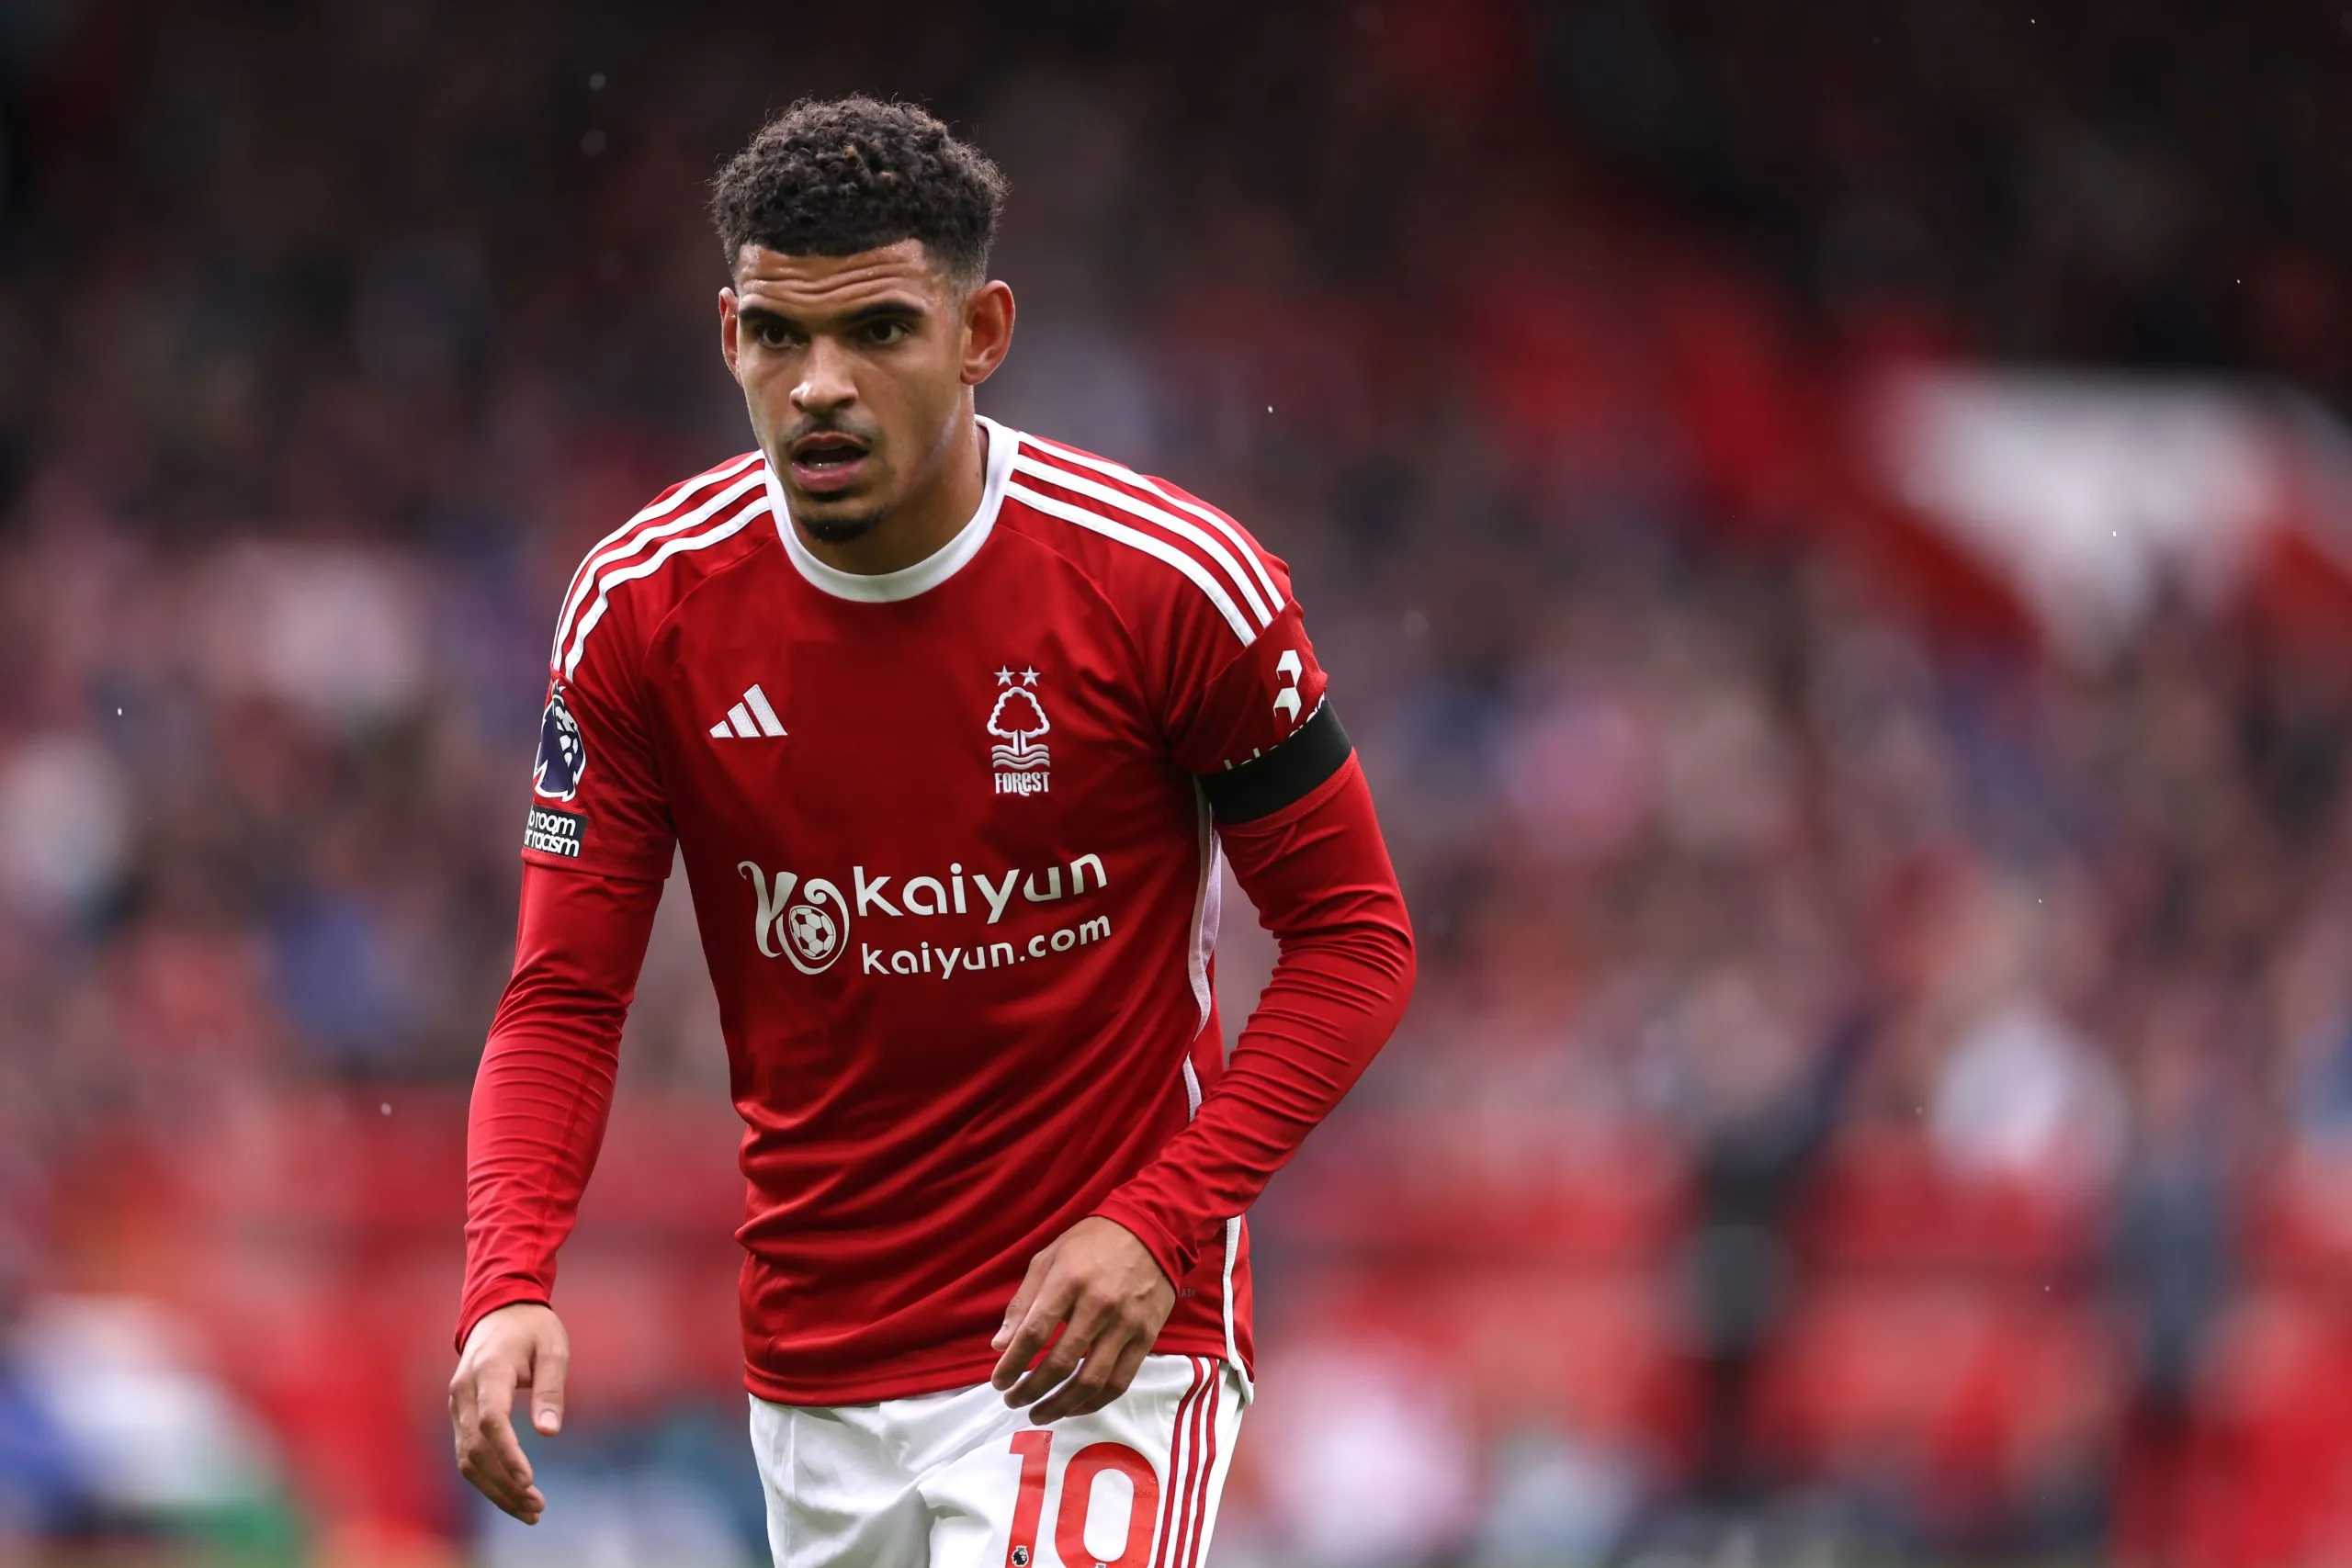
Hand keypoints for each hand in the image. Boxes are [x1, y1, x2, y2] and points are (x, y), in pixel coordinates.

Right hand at [449, 1302, 569, 1523]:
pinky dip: (487, 1479)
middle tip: (538, 1507)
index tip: (529, 1480)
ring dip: (495, 1489)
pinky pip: (467, 1454)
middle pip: (476, 1449)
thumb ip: (550, 1390)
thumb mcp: (553, 1349)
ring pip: (467, 1459)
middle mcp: (463, 1392)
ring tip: (530, 1510)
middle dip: (505, 1484)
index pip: (491, 1421)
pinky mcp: (459, 1415)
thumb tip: (549, 1433)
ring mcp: (456, 1405)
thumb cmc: (532, 1329)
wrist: (498, 1311)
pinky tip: (511, 1495)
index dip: (508, 1454)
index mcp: (488, 1371)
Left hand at [990, 1216, 1175, 1423]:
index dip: (1013, 1364)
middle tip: (1013, 1401)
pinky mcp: (1147, 1338)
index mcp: (1069, 1281)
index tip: (998, 1382)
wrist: (1152, 1229)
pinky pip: (1120, 1382)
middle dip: (1031, 1390)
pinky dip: (1094, 1402)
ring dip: (1061, 1405)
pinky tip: (1074, 1407)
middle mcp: (1098, 1305)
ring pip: (1091, 1381)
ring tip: (1039, 1413)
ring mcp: (1126, 1324)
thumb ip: (1023, 1302)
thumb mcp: (1048, 1258)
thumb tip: (1001, 1345)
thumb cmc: (1091, 1242)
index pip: (1035, 1333)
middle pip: (1061, 1363)